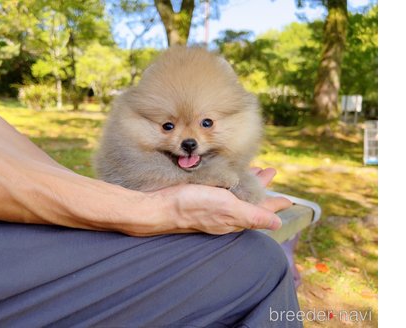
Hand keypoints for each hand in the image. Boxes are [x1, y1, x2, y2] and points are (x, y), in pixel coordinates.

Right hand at [148, 167, 290, 234]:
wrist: (161, 207)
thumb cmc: (193, 206)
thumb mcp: (227, 208)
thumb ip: (253, 216)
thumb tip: (278, 224)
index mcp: (236, 216)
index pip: (262, 210)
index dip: (275, 203)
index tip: (288, 199)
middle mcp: (226, 213)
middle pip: (250, 199)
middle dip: (261, 186)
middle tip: (269, 171)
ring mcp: (214, 206)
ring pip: (236, 194)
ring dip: (247, 182)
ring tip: (254, 169)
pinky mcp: (202, 198)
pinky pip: (223, 191)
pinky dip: (231, 181)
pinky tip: (227, 175)